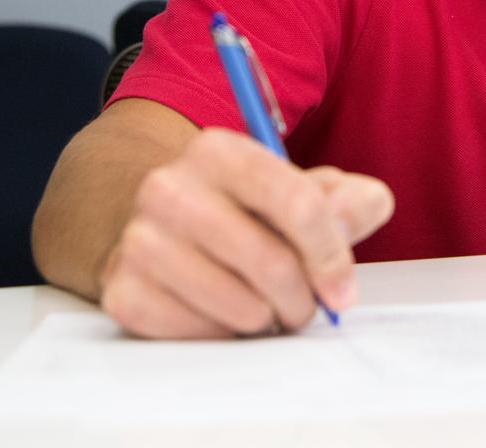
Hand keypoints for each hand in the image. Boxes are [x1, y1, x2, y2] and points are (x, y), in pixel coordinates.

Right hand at [98, 128, 393, 338]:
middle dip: (301, 298)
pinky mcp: (121, 290)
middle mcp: (169, 187)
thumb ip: (346, 199)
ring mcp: (138, 239)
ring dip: (265, 319)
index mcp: (220, 151)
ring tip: (262, 306)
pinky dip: (222, 334)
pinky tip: (220, 312)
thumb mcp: (297, 191)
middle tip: (303, 306)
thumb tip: (365, 206)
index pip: (297, 201)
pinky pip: (199, 335)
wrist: (153, 228)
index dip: (331, 254)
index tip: (343, 290)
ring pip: (239, 306)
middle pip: (272, 262)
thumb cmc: (240, 212)